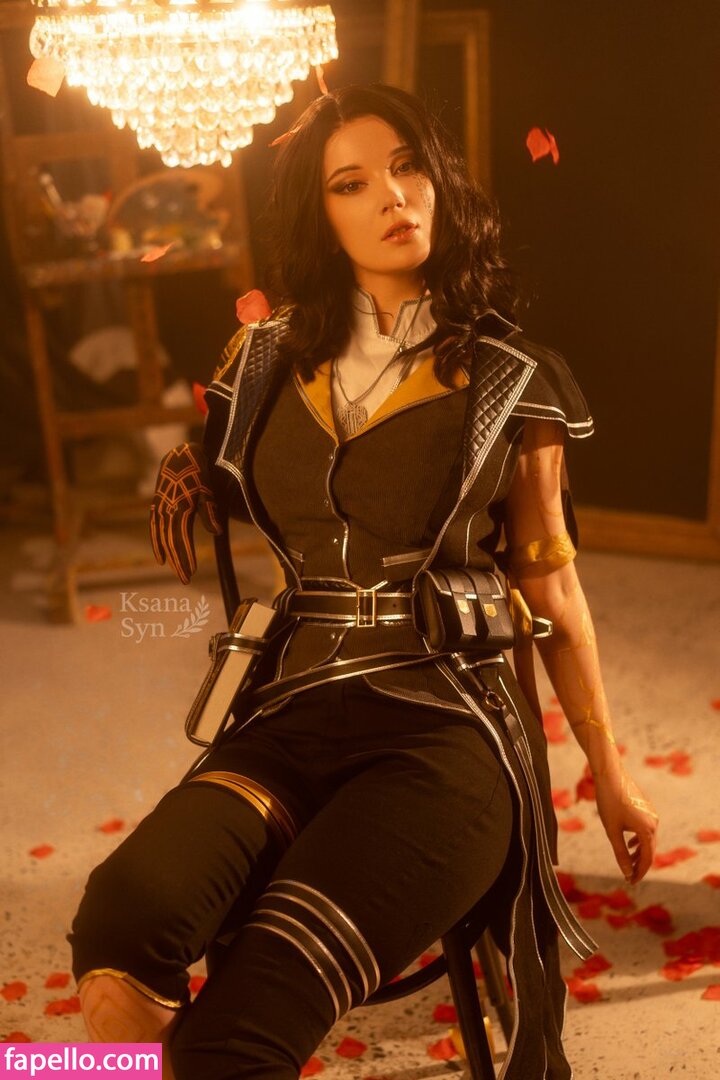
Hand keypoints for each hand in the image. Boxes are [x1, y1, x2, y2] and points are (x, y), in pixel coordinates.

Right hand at [149, 442, 221, 583]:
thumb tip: (215, 533)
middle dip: (179, 562)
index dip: (186, 556)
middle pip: (171, 543)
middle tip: (185, 580)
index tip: (191, 571)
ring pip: (161, 538)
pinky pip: (154, 529)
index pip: (182, 539)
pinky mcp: (157, 506)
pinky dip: (156, 543)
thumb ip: (209, 511)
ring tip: (174, 571)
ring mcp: (160, 508)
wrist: (180, 455)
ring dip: (168, 555)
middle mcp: (167, 511)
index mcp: (180, 508)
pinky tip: (160, 557)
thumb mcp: (207, 489)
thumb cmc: (198, 472)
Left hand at [593, 766, 657, 884]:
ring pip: (648, 840)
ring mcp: (652, 814)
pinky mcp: (647, 808)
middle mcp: (654, 823)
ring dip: (640, 853)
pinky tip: (630, 844)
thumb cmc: (609, 802)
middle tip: (629, 877)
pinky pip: (646, 829)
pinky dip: (639, 840)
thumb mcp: (612, 830)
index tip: (630, 882)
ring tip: (630, 864)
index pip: (647, 859)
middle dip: (640, 865)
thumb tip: (626, 872)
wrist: (611, 775)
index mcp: (647, 830)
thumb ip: (620, 853)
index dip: (639, 873)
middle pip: (650, 851)